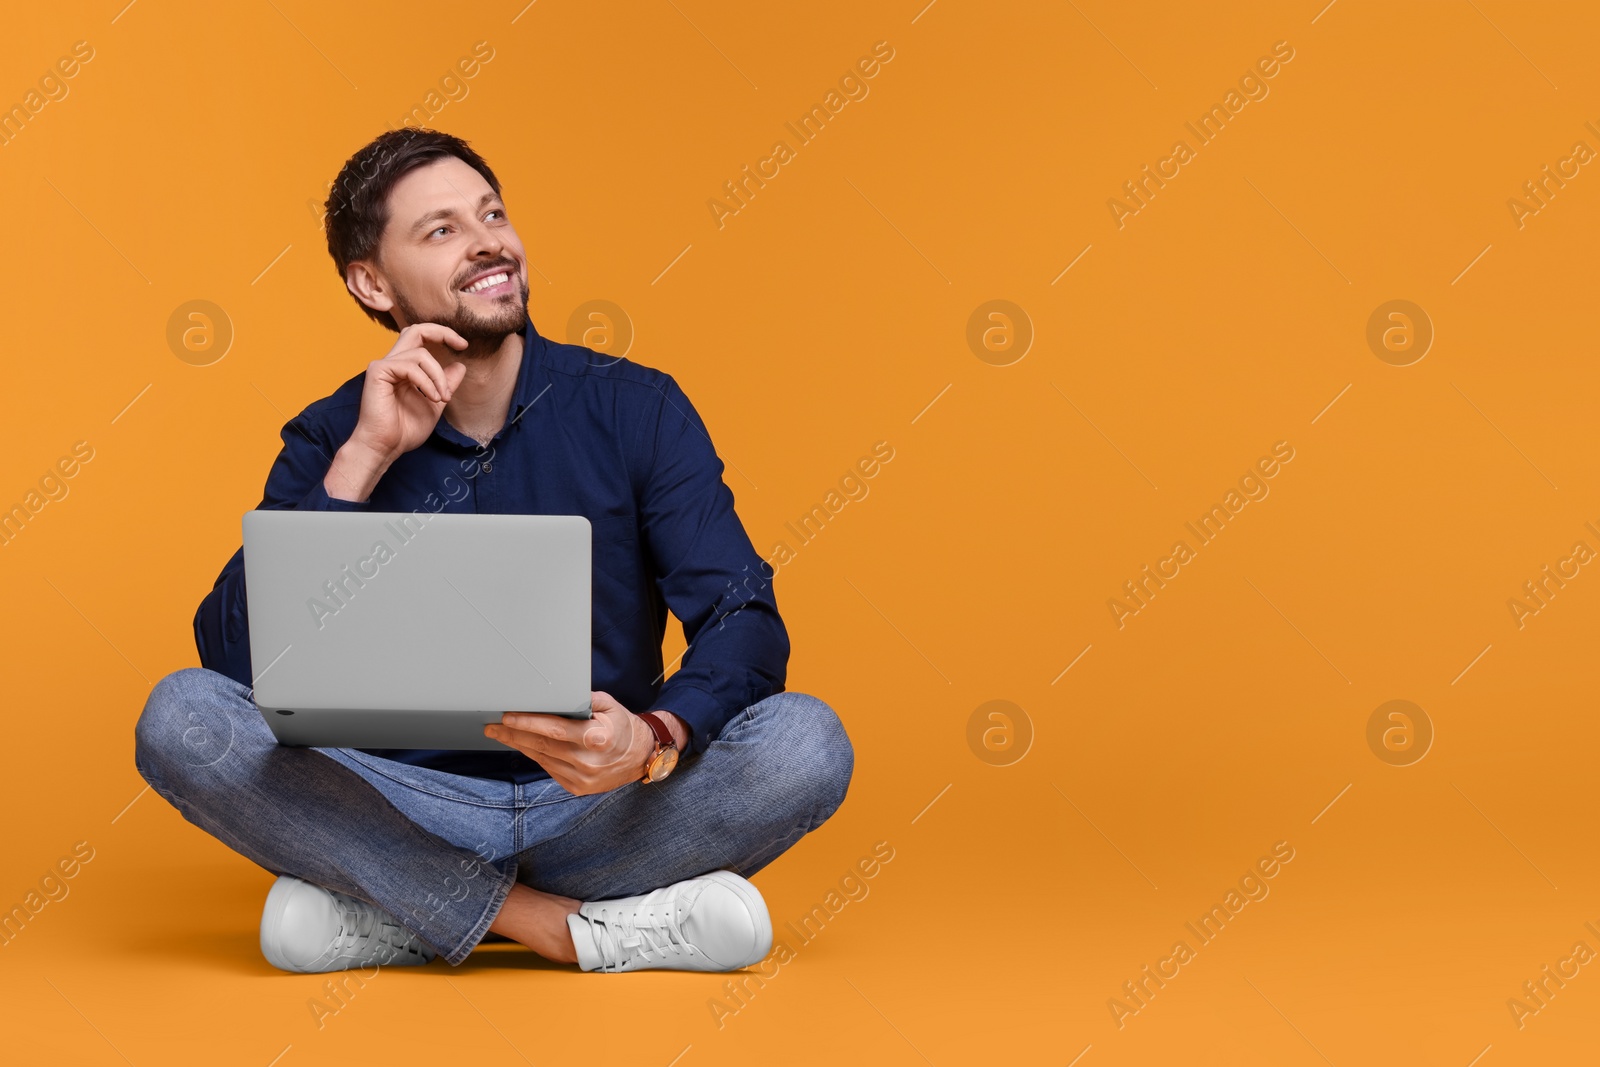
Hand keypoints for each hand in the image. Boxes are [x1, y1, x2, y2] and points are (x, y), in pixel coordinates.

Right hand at [349, 322, 469, 463]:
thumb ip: (445, 384)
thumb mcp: (435, 403)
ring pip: (420, 353)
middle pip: (416, 330)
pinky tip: (432, 398)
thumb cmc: (405, 430)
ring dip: (438, 376)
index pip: (421, 339)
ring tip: (442, 397)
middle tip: (461, 345)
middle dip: (441, 332)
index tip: (463, 345)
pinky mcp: (378, 372)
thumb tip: (459, 365)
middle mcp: (393, 362)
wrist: (385, 446)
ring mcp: (384, 366)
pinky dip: (426, 382)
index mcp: (404, 368)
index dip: (442, 335)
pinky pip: (411, 367)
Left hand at [484, 691, 677, 795]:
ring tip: (501, 733)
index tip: (507, 716)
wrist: (641, 757)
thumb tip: (554, 694)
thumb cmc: (623, 727)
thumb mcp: (609, 705)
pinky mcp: (577, 788)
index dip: (528, 723)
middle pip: (541, 746)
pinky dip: (536, 756)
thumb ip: (583, 700)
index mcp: (597, 738)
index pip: (554, 730)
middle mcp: (588, 761)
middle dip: (513, 734)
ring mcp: (582, 778)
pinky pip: (549, 769)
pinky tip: (525, 746)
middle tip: (492, 726)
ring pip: (541, 759)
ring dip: (519, 745)